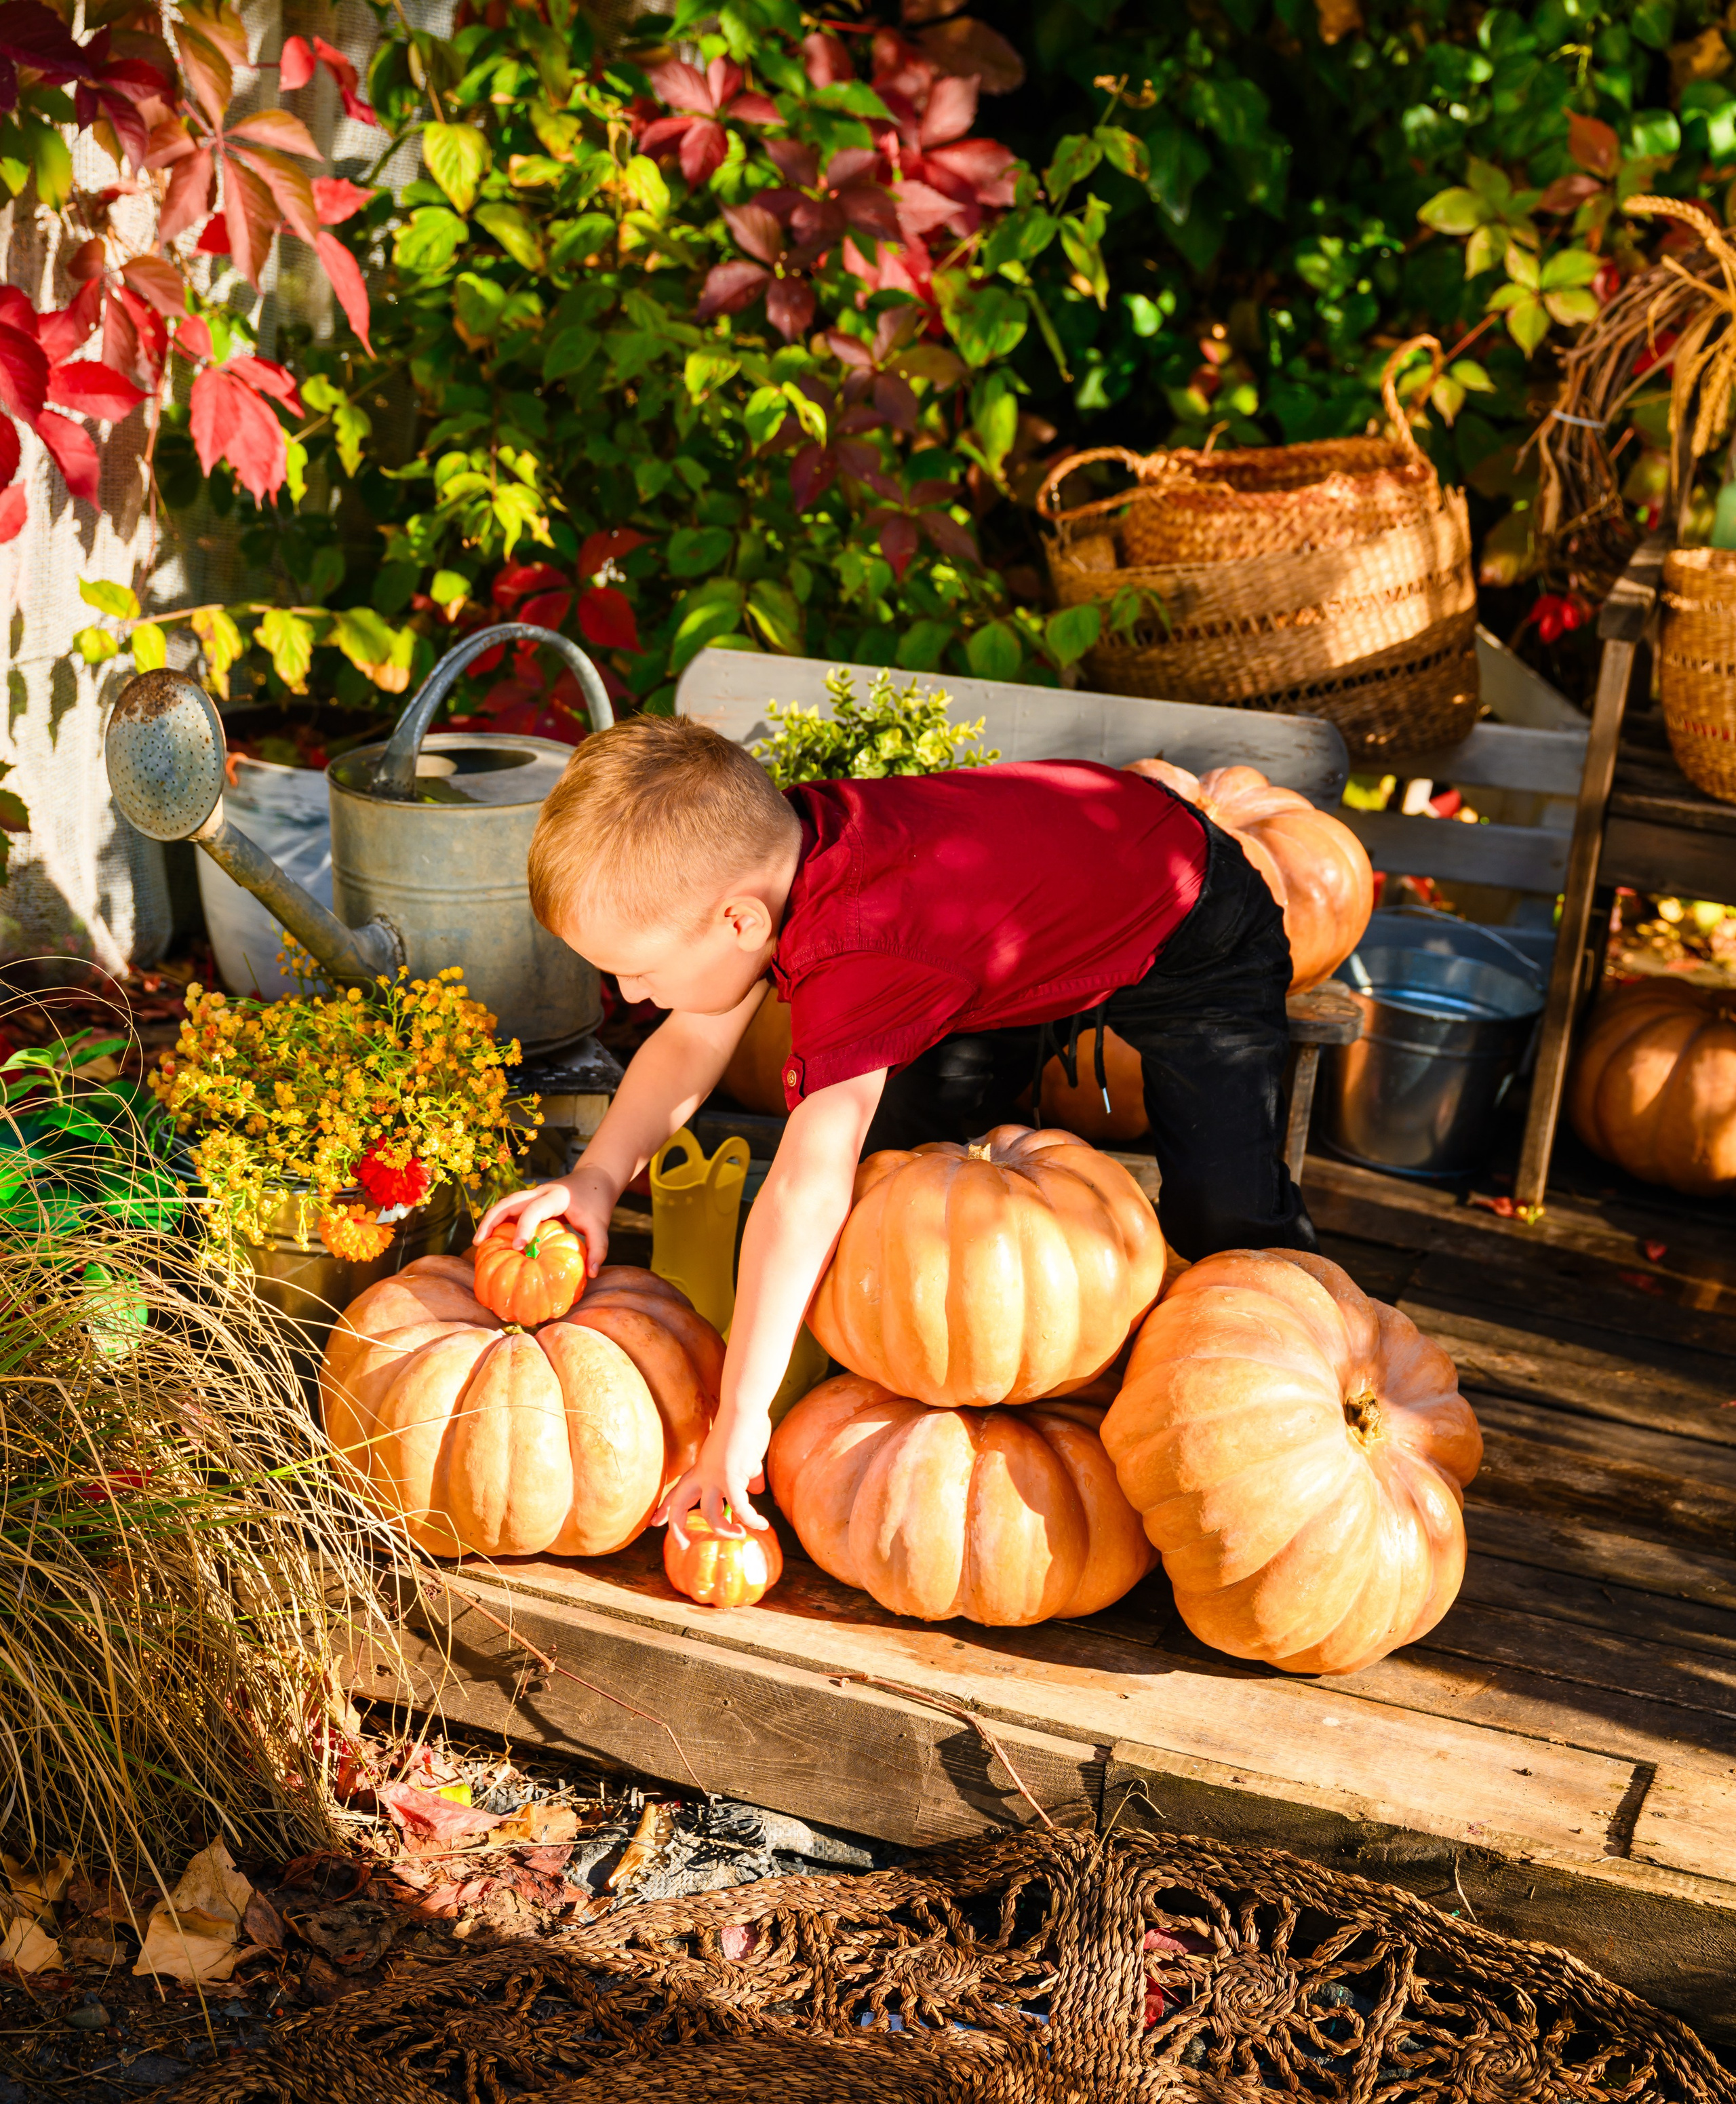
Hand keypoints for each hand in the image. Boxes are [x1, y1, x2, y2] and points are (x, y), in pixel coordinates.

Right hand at [476, 1165, 615, 1276]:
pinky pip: (511, 1210)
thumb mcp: (601, 1225)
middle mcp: (540, 1192)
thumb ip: (598, 1248)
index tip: (519, 1248)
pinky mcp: (532, 1201)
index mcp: (555, 1196)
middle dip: (491, 1221)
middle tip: (479, 1243)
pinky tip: (494, 1240)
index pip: (534, 1209)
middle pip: (508, 1202)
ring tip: (479, 1243)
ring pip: (505, 1204)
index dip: (524, 1228)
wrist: (596, 1179)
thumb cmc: (597, 1202)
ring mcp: (533, 1195)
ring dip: (491, 1220)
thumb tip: (591, 1274)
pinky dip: (500, 1222)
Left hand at [655, 1406, 771, 1546]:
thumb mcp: (744, 1457)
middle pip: (679, 1506)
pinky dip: (750, 1519)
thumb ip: (747, 1476)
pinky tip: (761, 1524)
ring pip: (710, 1515)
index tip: (654, 1522)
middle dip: (677, 1529)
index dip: (665, 1509)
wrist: (744, 1409)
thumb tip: (756, 1490)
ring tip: (741, 1534)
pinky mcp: (731, 1477)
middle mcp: (703, 1475)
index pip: (677, 1492)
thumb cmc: (745, 1427)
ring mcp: (715, 1477)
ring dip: (726, 1531)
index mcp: (701, 1468)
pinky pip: (739, 1508)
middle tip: (683, 1546)